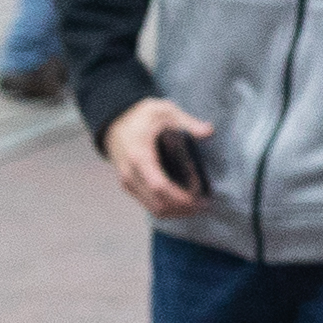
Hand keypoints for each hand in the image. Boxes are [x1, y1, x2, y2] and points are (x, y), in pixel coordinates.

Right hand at [104, 96, 214, 219]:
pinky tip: (186, 202)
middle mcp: (130, 174)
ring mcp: (128, 182)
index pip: (159, 186)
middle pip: (158, 203)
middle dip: (184, 209)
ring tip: (199, 204)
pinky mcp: (130, 187)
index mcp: (139, 156)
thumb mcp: (165, 111)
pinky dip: (169, 208)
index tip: (203, 200)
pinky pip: (150, 205)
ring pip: (154, 209)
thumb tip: (208, 131)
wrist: (115, 122)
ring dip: (178, 211)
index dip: (182, 198)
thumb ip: (187, 122)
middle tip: (206, 204)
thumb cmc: (142, 117)